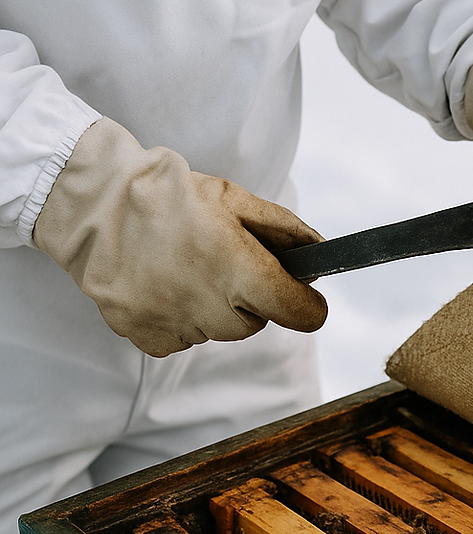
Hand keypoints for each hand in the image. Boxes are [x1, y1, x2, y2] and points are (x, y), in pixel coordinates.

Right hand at [34, 118, 327, 356]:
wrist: (91, 202)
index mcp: (239, 269)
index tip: (303, 295)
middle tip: (222, 264)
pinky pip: (183, 338)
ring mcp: (177, 324)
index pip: (299, 313)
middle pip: (255, 323)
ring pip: (218, 332)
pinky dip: (179, 318)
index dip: (307, 304)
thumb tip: (320, 253)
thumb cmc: (166, 195)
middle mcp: (210, 305)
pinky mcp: (148, 336)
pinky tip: (162, 284)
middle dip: (249, 299)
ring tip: (184, 268)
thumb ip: (283, 230)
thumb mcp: (233, 199)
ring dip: (213, 309)